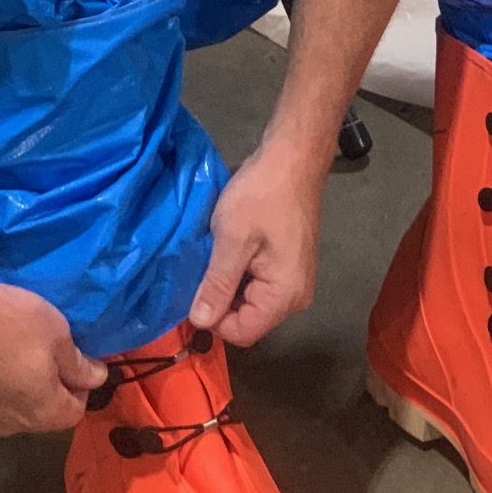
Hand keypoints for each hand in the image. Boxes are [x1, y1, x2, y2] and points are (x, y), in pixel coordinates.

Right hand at [0, 275, 108, 433]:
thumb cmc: (10, 321)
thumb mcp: (58, 335)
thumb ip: (79, 365)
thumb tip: (98, 379)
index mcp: (41, 412)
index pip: (74, 413)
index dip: (81, 387)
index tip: (77, 361)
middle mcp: (10, 425)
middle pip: (43, 416)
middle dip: (52, 390)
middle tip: (49, 355)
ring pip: (13, 411)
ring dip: (22, 391)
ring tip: (18, 356)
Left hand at [189, 141, 324, 345]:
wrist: (293, 159)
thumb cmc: (263, 195)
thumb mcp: (232, 238)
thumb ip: (217, 284)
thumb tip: (199, 323)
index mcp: (285, 295)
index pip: (241, 332)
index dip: (212, 317)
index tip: (195, 286)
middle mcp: (296, 297)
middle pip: (247, 319)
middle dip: (221, 299)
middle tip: (204, 265)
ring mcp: (296, 282)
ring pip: (251, 302)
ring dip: (229, 284)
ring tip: (217, 253)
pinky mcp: (290, 267)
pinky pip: (259, 286)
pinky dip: (240, 273)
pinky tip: (231, 249)